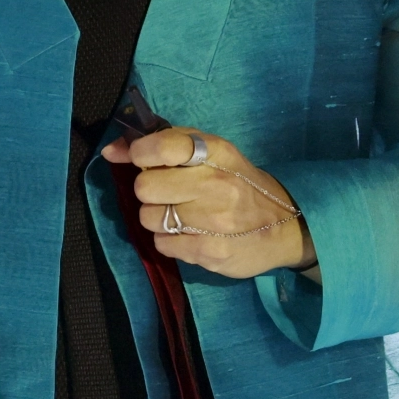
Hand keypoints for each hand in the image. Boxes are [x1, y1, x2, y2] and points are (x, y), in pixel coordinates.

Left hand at [101, 128, 317, 279]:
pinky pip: (162, 244)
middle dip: (149, 190)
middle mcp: (216, 184)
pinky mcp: (211, 253)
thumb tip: (112, 151)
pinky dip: (170, 240)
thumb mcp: (213, 154)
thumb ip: (165, 145)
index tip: (140, 159)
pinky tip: (190, 235)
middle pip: (145, 186)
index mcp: (216, 152)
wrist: (286, 226)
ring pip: (149, 217)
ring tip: (182, 216)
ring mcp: (214, 222)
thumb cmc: (240, 184)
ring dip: (158, 218)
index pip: (162, 145)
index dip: (140, 153)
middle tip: (168, 194)